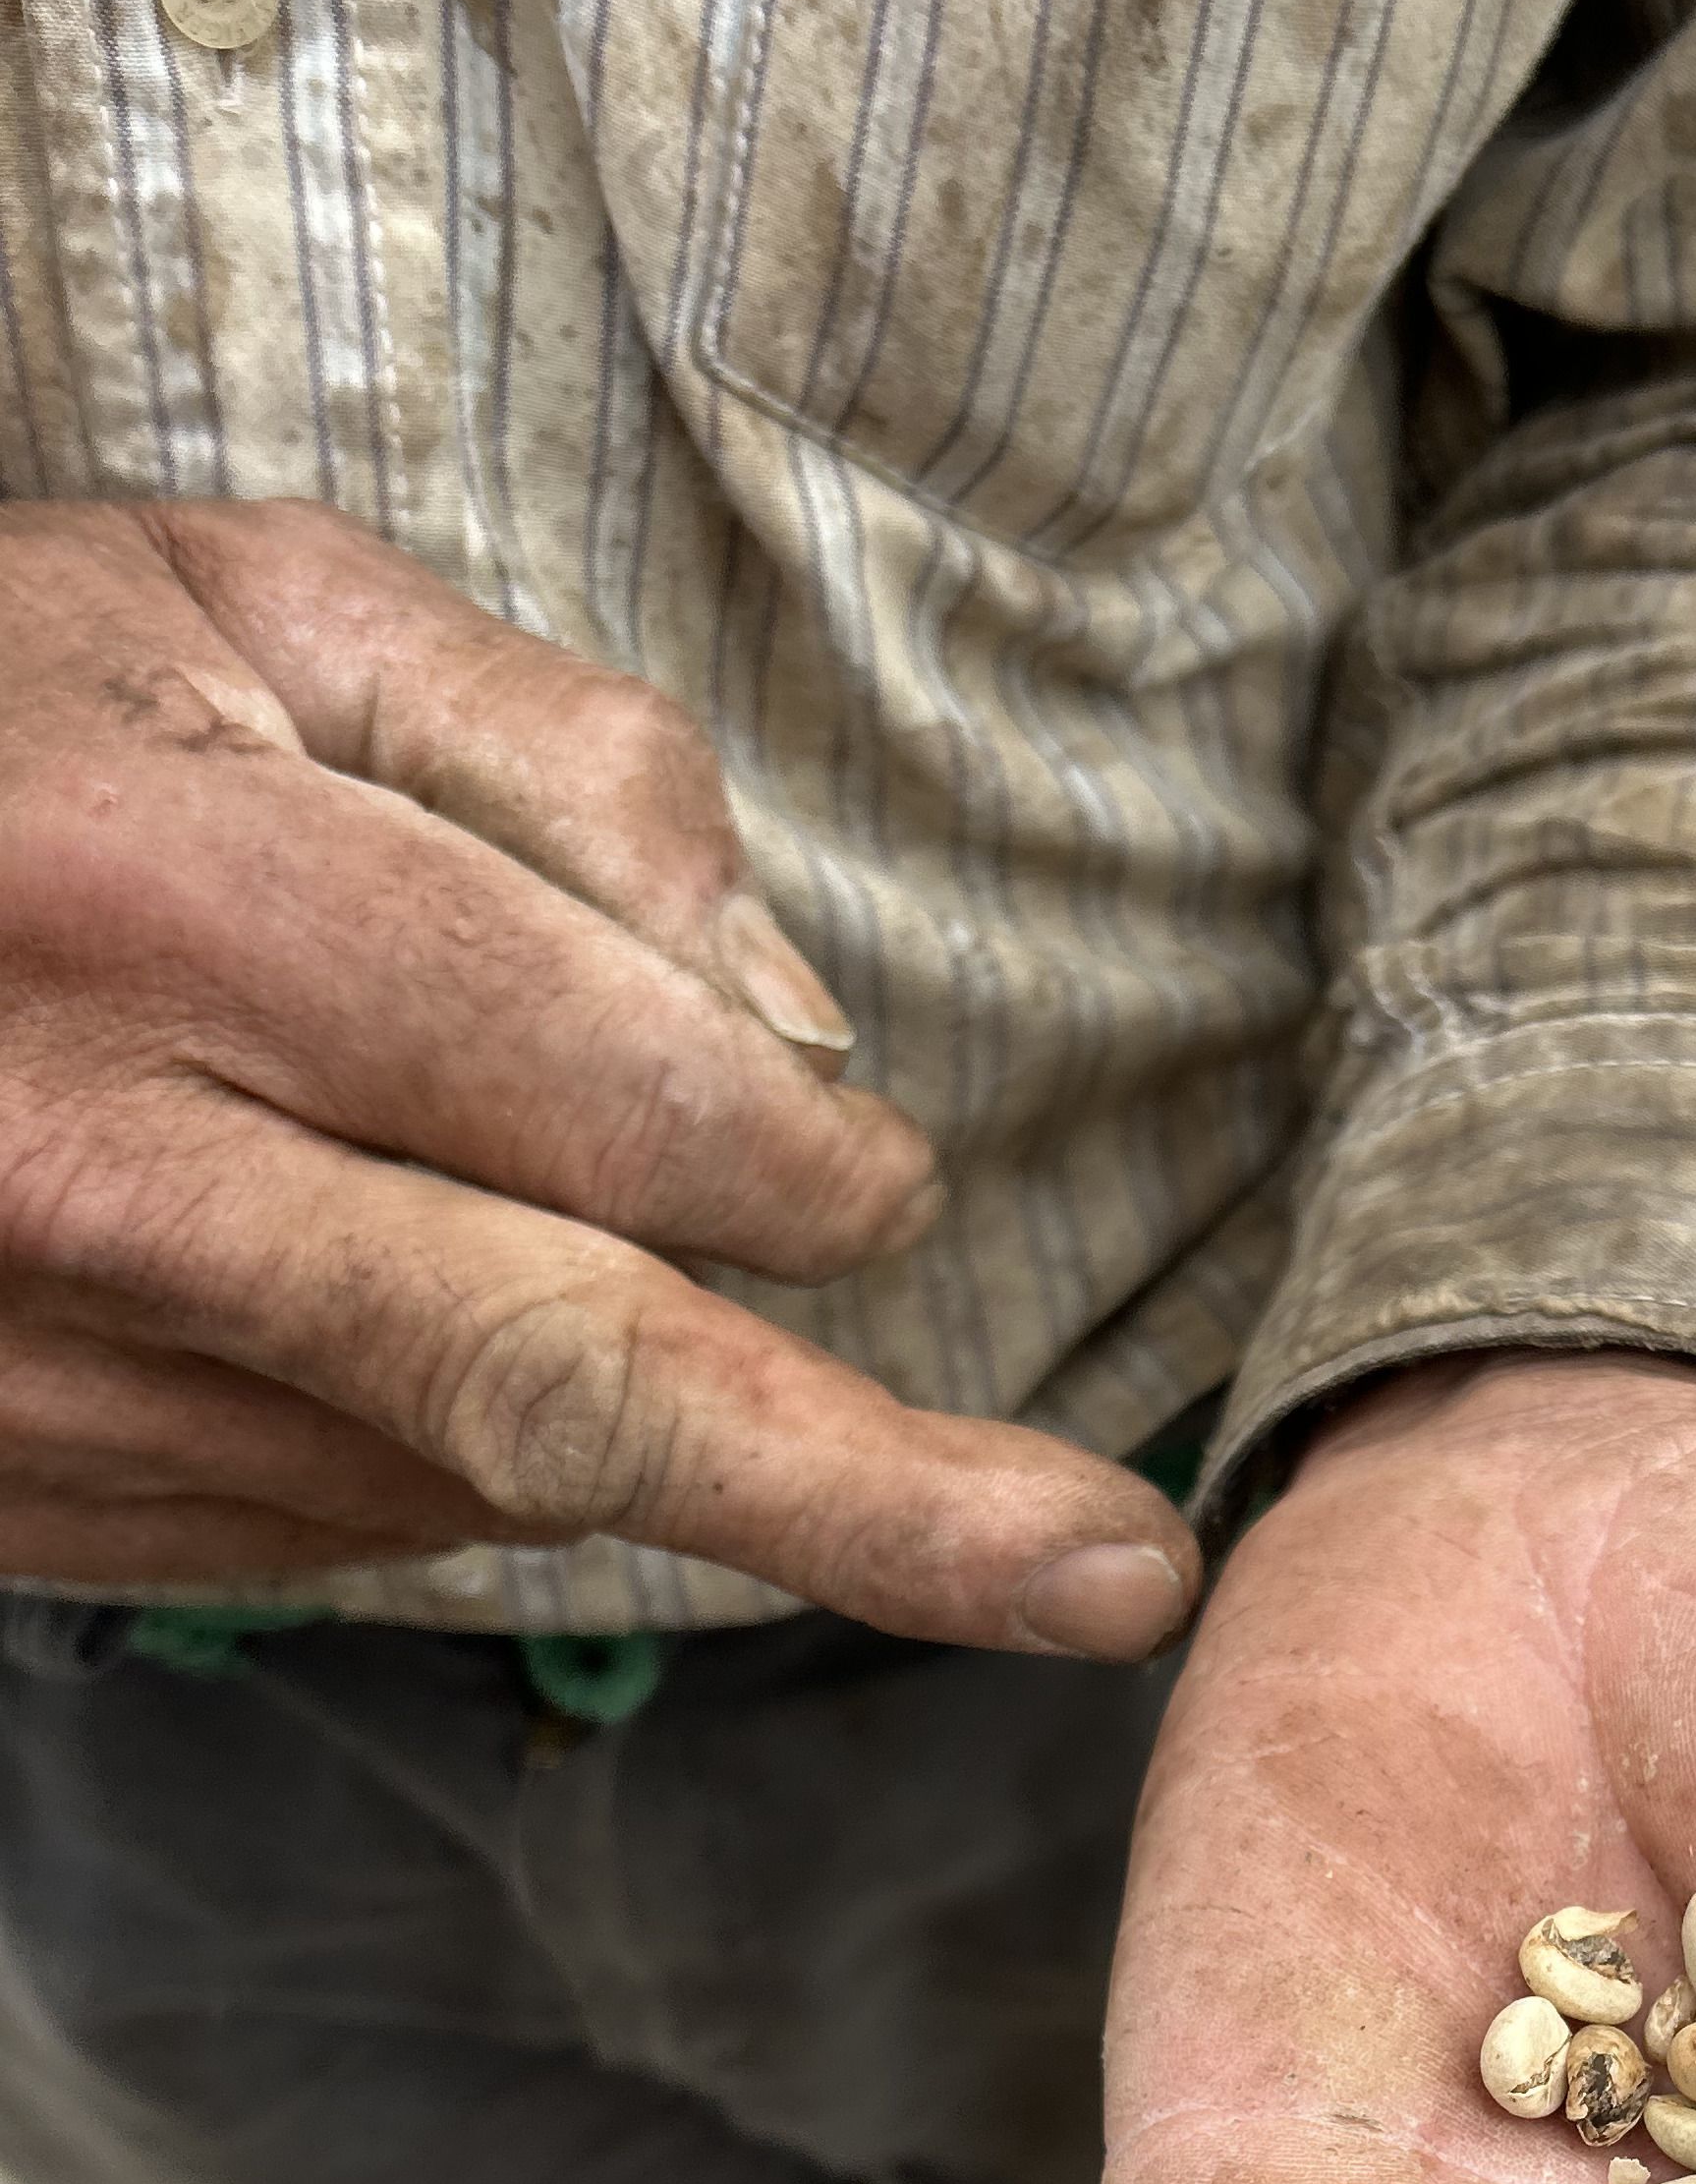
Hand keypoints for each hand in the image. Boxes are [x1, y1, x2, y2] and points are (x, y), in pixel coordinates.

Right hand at [0, 500, 1194, 1652]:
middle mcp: (119, 1186)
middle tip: (1102, 1580)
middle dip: (875, 1505)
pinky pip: (355, 1511)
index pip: (620, 1107)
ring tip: (617, 1304)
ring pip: (484, 1472)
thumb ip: (553, 770)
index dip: (806, 1164)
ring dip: (647, 1428)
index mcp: (175, 914)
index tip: (870, 1176)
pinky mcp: (47, 1507)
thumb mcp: (235, 603)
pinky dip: (463, 1444)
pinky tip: (404, 1312)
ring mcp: (66, 1388)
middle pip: (578, 1393)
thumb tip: (792, 1029)